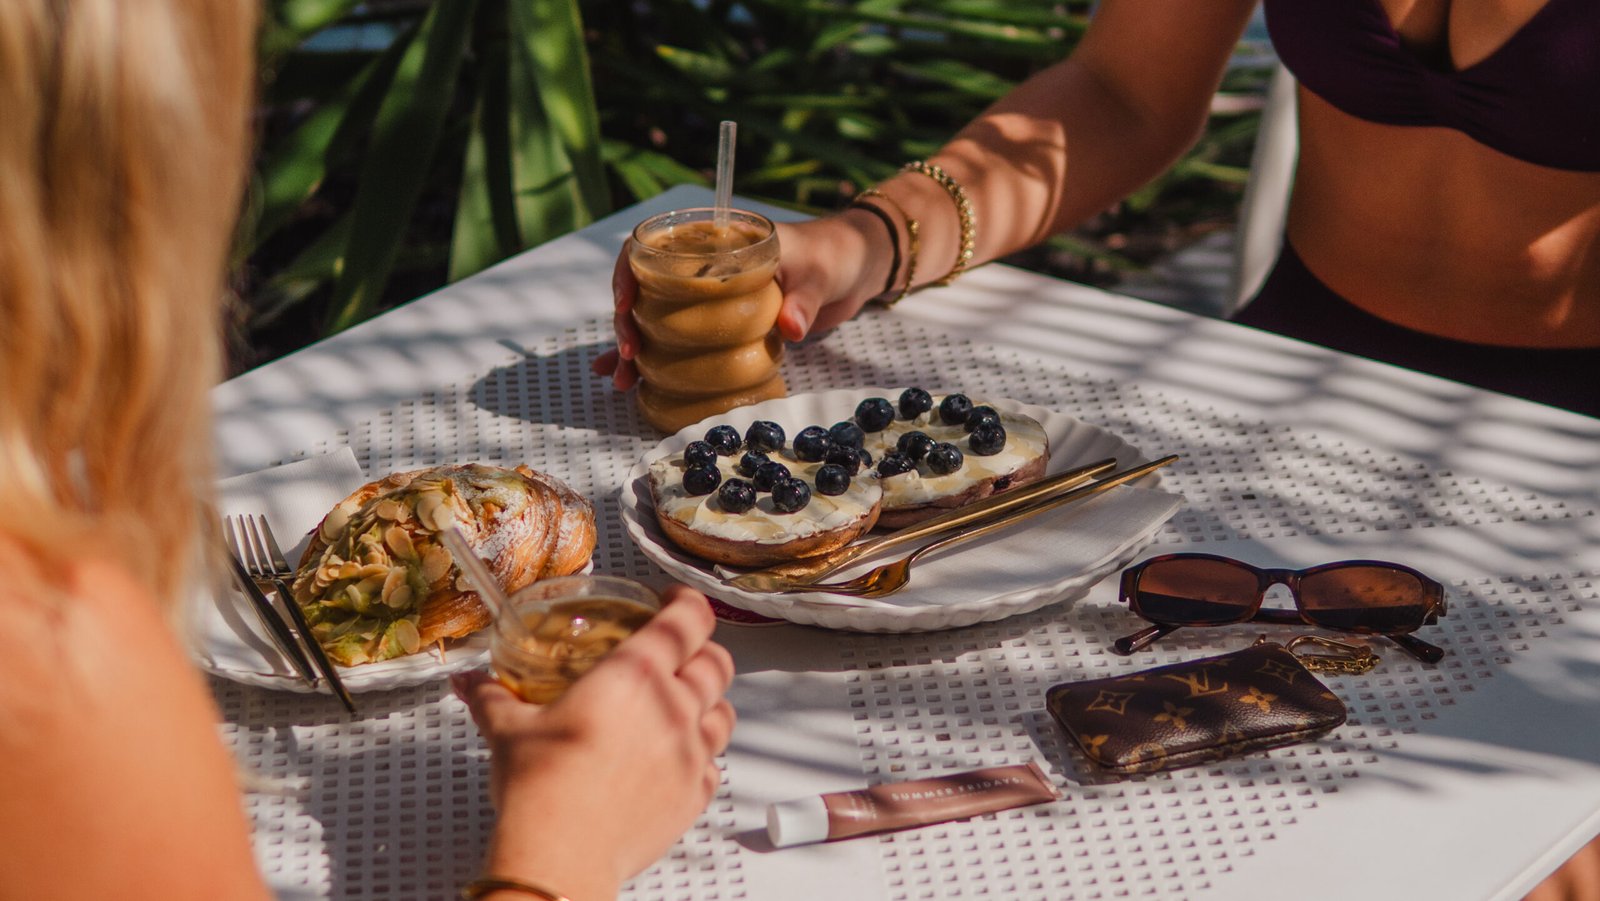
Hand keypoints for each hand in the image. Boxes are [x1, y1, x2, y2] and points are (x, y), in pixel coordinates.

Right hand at [453, 585, 735, 899]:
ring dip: (709, 702)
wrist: (560, 855)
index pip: (688, 619)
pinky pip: (713, 765)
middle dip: (703, 649)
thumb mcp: (509, 730)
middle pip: (716, 662)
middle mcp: (673, 708)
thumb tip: (470, 681)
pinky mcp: (693, 795)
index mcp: (635, 675)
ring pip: (724, 713)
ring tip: (685, 704)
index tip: (674, 600)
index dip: (687, 602)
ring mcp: (690, 753)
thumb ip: (493, 697)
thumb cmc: (542, 788)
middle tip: (680, 651)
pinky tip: (676, 759)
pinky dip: (701, 756)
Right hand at [592, 211, 890, 389]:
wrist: (859, 268)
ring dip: (635, 348)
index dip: (630, 273)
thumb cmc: (837, 257)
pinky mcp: (724, 323)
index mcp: (719, 240)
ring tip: (620, 380)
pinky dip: (660, 360)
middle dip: (626, 322)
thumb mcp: (821, 276)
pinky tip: (638, 383)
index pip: (655, 246)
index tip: (626, 304)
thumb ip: (804, 302)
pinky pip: (684, 338)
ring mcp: (712, 297)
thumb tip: (791, 327)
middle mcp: (706, 267)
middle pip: (647, 289)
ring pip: (657, 318)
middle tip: (627, 356)